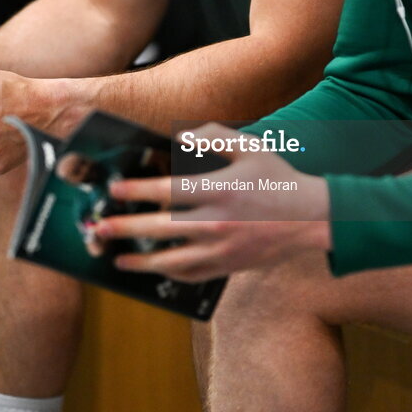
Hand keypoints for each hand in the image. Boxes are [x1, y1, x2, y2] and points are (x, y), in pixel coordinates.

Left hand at [83, 123, 331, 281]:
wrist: (311, 219)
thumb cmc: (278, 179)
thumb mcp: (251, 148)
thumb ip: (215, 136)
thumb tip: (180, 136)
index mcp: (220, 190)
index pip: (168, 191)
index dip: (138, 190)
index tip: (114, 190)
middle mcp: (217, 222)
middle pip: (162, 227)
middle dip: (126, 227)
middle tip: (100, 227)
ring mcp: (222, 250)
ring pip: (172, 260)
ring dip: (141, 259)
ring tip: (116, 257)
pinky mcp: (228, 267)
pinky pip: (192, 275)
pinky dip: (168, 274)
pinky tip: (152, 270)